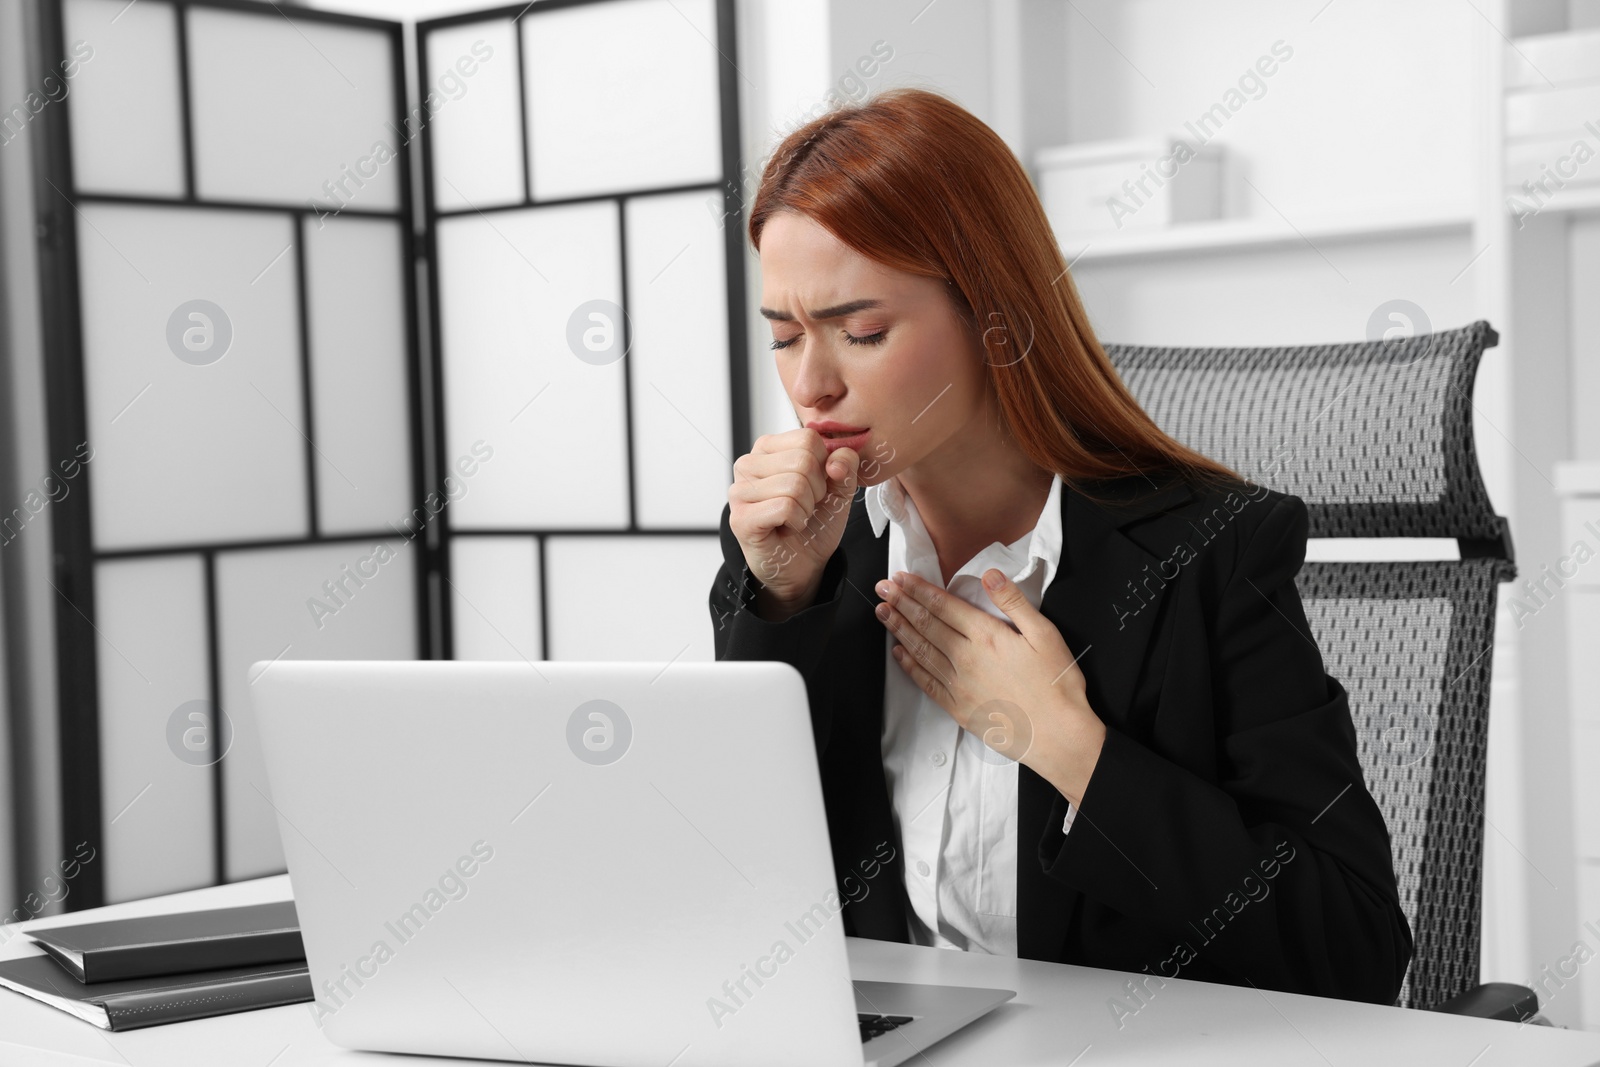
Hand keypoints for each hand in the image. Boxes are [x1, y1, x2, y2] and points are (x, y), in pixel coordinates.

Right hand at [727, 429, 860, 605]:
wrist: (803, 566)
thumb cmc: (814, 524)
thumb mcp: (839, 490)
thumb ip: (845, 466)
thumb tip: (837, 460)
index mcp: (768, 448)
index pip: (809, 438)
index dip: (824, 466)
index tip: (815, 488)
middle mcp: (748, 464)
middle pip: (803, 460)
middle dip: (817, 490)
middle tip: (804, 507)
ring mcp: (739, 491)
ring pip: (795, 485)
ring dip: (806, 509)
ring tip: (794, 518)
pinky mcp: (740, 518)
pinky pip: (785, 507)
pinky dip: (796, 522)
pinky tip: (785, 528)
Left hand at [874, 567, 1106, 805]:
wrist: (1059, 737)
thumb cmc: (1056, 685)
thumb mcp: (1045, 634)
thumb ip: (1014, 602)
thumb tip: (990, 575)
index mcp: (986, 636)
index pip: (943, 606)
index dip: (919, 589)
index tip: (901, 577)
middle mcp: (966, 658)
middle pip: (926, 624)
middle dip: (901, 603)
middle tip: (883, 588)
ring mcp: (958, 685)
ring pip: (920, 650)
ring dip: (899, 629)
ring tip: (882, 613)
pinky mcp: (957, 708)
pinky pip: (926, 682)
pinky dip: (909, 665)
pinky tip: (899, 653)